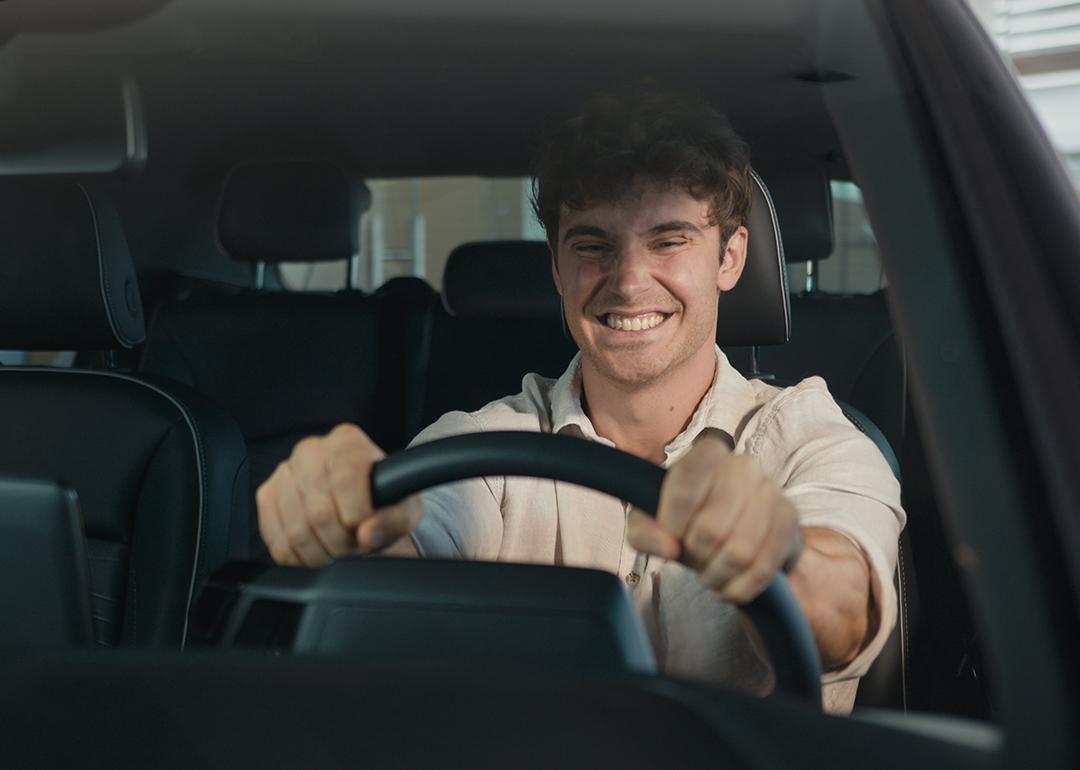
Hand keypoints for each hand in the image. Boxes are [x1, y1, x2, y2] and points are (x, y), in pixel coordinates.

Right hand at [256, 423, 423, 566]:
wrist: (361, 505)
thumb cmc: (383, 502)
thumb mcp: (405, 508)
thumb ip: (395, 519)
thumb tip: (368, 533)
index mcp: (346, 442)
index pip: (344, 480)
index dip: (357, 515)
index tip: (367, 527)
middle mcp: (311, 450)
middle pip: (319, 512)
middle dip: (341, 541)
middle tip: (355, 545)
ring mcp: (284, 473)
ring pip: (296, 530)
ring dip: (321, 553)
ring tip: (339, 549)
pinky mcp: (267, 497)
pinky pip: (276, 540)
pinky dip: (300, 558)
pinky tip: (319, 551)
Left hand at [626, 432, 801, 603]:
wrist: (734, 526)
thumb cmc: (687, 518)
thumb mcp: (652, 520)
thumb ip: (643, 531)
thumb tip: (668, 547)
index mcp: (707, 454)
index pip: (683, 490)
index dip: (671, 524)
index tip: (671, 537)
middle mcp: (743, 465)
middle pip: (711, 529)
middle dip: (695, 555)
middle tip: (692, 557)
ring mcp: (771, 491)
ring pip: (739, 553)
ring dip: (716, 575)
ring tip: (709, 573)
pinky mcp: (789, 521)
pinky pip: (763, 568)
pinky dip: (739, 587)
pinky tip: (729, 584)